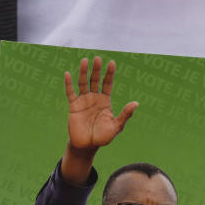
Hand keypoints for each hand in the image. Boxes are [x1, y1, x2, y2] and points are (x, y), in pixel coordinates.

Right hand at [59, 57, 137, 184]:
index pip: (108, 84)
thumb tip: (136, 103)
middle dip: (97, 70)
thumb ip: (125, 114)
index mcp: (105, 101)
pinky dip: (69, 84)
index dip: (109, 74)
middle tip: (97, 58)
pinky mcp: (73, 106)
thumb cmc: (103, 137)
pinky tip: (68, 74)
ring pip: (83, 83)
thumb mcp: (116, 126)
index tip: (112, 63)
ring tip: (85, 60)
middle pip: (95, 80)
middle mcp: (94, 98)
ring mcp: (83, 101)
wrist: (87, 146)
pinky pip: (70, 93)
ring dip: (84, 72)